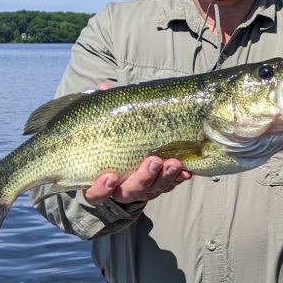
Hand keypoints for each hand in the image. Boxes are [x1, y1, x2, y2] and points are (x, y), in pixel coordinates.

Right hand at [83, 82, 191, 203]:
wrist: (129, 154)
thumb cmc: (112, 141)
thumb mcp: (107, 127)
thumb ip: (104, 111)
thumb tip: (103, 88)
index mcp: (99, 181)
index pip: (96, 193)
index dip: (101, 188)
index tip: (110, 176)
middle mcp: (121, 190)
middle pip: (130, 192)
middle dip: (144, 178)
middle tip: (154, 161)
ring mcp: (142, 190)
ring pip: (153, 190)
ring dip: (165, 177)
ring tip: (175, 162)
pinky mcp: (160, 186)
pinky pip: (170, 185)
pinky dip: (178, 178)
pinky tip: (186, 170)